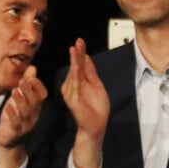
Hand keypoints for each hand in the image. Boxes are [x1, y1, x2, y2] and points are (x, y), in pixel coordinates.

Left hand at [0, 65, 46, 167]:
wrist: (9, 141)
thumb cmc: (14, 117)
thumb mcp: (20, 99)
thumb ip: (26, 84)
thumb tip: (32, 67)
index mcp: (35, 107)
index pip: (43, 95)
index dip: (38, 86)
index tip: (31, 77)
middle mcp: (33, 115)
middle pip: (35, 102)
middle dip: (29, 91)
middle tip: (22, 82)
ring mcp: (25, 125)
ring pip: (26, 112)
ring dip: (20, 100)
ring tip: (15, 91)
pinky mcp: (15, 132)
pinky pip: (15, 123)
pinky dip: (12, 114)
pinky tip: (7, 106)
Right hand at [61, 38, 109, 167]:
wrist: (96, 126)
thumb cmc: (96, 108)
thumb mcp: (96, 85)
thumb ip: (91, 72)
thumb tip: (86, 56)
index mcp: (78, 81)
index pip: (78, 64)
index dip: (79, 53)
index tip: (80, 41)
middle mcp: (72, 86)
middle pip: (75, 67)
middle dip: (76, 54)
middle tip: (77, 43)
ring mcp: (71, 93)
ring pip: (73, 75)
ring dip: (75, 63)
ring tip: (75, 51)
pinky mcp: (72, 101)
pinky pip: (74, 87)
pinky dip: (75, 77)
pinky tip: (76, 69)